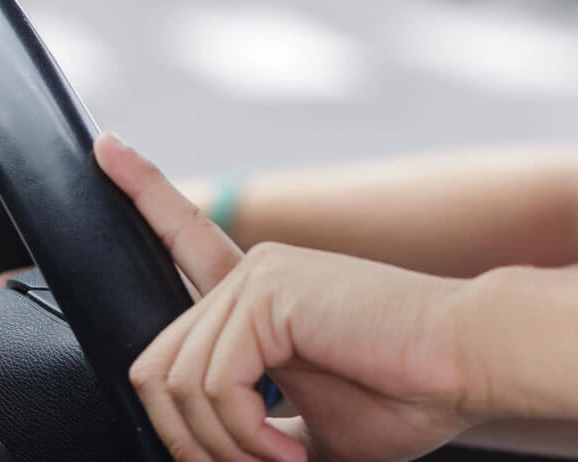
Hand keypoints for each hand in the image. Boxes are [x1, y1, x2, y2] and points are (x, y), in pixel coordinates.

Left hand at [97, 134, 478, 461]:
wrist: (470, 362)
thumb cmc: (412, 393)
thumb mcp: (309, 423)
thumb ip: (255, 422)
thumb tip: (207, 456)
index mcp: (266, 297)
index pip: (188, 239)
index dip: (145, 192)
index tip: (107, 146)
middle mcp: (255, 273)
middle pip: (157, 369)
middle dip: (193, 440)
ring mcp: (259, 275)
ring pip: (177, 386)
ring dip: (224, 448)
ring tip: (282, 461)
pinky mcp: (269, 288)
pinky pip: (211, 384)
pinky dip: (241, 434)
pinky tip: (286, 447)